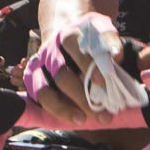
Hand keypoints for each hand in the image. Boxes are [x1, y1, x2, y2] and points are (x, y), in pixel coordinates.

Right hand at [23, 13, 120, 127]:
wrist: (64, 34)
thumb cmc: (89, 38)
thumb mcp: (102, 30)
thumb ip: (109, 41)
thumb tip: (116, 57)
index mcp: (67, 35)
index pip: (73, 47)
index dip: (86, 64)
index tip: (102, 82)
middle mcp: (49, 51)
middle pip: (61, 74)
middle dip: (81, 96)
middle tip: (103, 113)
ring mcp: (39, 66)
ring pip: (45, 90)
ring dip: (64, 108)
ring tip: (82, 120)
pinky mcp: (33, 80)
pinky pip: (40, 98)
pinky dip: (56, 109)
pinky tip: (74, 118)